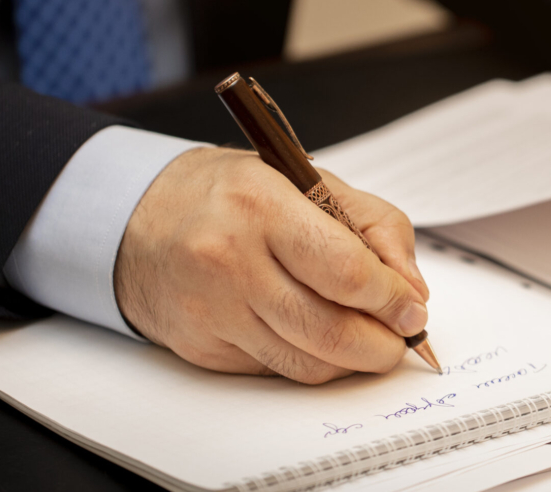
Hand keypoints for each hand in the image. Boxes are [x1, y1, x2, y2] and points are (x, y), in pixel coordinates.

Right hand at [115, 147, 429, 382]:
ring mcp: (212, 310)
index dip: (392, 299)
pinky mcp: (202, 348)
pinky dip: (310, 361)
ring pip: (308, 363)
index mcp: (261, 205)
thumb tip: (411, 289)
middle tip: (402, 337)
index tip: (413, 309)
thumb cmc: (230, 195)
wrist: (137, 219)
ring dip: (353, 361)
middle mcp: (230, 260)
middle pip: (331, 330)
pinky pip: (276, 370)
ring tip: (369, 340)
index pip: (346, 271)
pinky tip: (317, 337)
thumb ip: (373, 225)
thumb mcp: (305, 179)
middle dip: (383, 344)